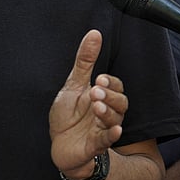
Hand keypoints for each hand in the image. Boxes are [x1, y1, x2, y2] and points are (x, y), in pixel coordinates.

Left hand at [49, 29, 126, 178]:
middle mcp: (106, 113)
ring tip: (97, 106)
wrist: (58, 144)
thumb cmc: (68, 114)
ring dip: (108, 112)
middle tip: (95, 91)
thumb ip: (85, 61)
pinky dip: (112, 135)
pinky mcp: (94, 146)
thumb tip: (94, 33)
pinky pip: (107, 141)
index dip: (111, 83)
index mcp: (102, 97)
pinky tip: (115, 130)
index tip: (99, 78)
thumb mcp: (74, 84)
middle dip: (110, 96)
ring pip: (115, 120)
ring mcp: (101, 129)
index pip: (116, 87)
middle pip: (121, 103)